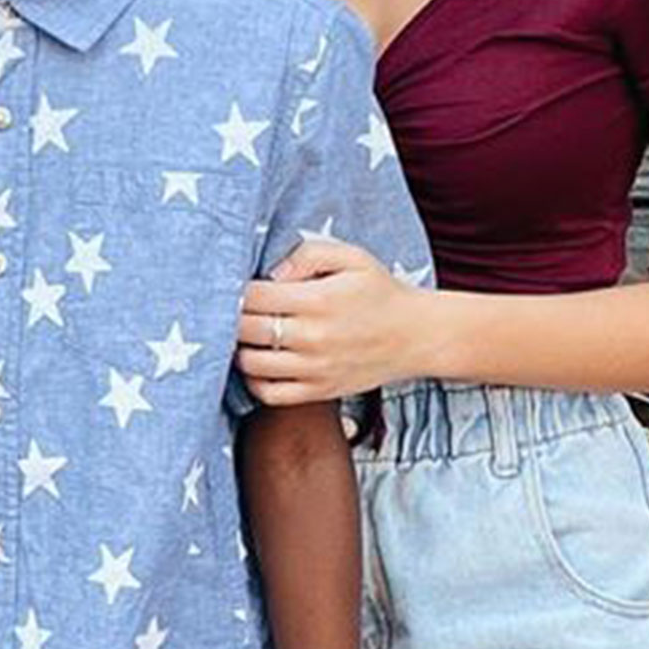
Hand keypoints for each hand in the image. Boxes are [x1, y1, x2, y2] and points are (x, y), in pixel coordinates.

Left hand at [236, 238, 430, 405]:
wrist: (418, 336)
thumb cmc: (380, 291)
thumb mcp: (351, 257)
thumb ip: (306, 253)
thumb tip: (270, 273)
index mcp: (317, 301)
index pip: (252, 296)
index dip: (235, 288)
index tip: (234, 283)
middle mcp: (313, 338)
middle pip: (244, 330)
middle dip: (230, 316)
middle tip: (232, 307)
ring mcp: (315, 370)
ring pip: (250, 364)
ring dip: (239, 347)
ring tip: (246, 332)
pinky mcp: (319, 392)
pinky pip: (269, 394)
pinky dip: (254, 380)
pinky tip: (260, 360)